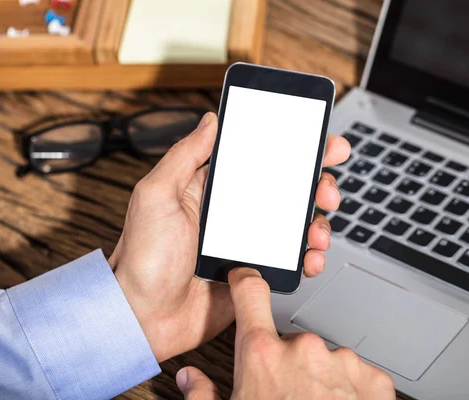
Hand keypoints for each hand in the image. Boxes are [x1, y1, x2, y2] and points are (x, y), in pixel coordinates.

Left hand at [110, 112, 349, 361]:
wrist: (144, 318)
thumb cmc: (142, 259)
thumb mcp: (156, 195)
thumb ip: (184, 156)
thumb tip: (210, 122)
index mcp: (210, 190)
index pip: (258, 159)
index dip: (291, 149)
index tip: (318, 143)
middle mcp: (232, 213)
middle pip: (286, 190)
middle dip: (315, 186)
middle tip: (326, 191)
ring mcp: (246, 243)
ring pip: (294, 224)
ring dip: (316, 223)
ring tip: (317, 232)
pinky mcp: (254, 272)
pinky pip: (290, 260)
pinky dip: (308, 257)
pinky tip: (310, 258)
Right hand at [176, 268, 395, 399]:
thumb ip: (203, 396)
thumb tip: (189, 379)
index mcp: (263, 357)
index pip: (249, 295)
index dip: (244, 282)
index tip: (244, 278)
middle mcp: (303, 350)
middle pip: (289, 344)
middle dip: (287, 367)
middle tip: (285, 399)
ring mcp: (341, 362)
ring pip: (323, 362)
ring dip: (318, 382)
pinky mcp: (372, 380)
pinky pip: (355, 375)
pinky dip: (349, 391)